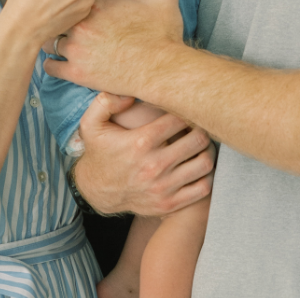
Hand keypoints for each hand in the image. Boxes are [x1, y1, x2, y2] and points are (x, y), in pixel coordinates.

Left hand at [44, 0, 184, 95]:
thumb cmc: (163, 35)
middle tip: (65, 19)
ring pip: (50, 40)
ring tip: (66, 40)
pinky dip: (54, 63)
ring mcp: (77, 51)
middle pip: (56, 14)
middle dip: (61, 16)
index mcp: (97, 4)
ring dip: (57, 40)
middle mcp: (82, 25)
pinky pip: (50, 66)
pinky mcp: (77, 74)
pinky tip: (64, 60)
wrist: (163, 71)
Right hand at [72, 93, 214, 216]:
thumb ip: (106, 101)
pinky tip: (197, 166)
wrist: (97, 191)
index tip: (183, 110)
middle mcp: (154, 166)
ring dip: (207, 151)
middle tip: (197, 125)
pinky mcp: (169, 204)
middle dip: (201, 128)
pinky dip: (207, 175)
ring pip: (205, 163)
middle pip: (198, 139)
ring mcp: (163, 187)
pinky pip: (203, 188)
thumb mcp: (92, 124)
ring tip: (200, 144)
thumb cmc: (100, 152)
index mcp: (140, 142)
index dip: (185, 111)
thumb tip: (130, 94)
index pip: (180, 119)